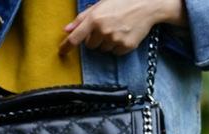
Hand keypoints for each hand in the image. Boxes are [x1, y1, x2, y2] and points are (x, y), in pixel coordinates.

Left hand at [60, 0, 185, 56]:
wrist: (147, 5)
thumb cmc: (122, 2)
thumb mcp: (100, 5)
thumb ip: (82, 18)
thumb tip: (66, 29)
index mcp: (94, 19)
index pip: (75, 38)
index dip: (66, 46)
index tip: (61, 52)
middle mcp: (103, 30)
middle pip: (90, 46)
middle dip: (95, 38)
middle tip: (106, 27)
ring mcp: (115, 40)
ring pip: (103, 50)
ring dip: (107, 42)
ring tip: (117, 28)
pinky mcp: (125, 46)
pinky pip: (115, 53)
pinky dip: (118, 46)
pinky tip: (124, 34)